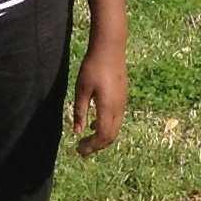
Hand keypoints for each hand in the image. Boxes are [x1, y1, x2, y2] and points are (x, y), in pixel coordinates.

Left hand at [72, 38, 125, 155]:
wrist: (110, 49)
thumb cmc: (92, 67)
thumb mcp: (81, 90)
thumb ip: (79, 112)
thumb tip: (77, 132)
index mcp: (107, 107)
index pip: (102, 136)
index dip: (91, 146)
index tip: (79, 150)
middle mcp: (118, 108)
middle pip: (111, 136)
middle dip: (97, 146)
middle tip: (82, 149)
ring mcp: (123, 103)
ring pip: (115, 128)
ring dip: (102, 137)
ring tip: (87, 139)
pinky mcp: (123, 97)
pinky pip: (117, 119)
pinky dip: (106, 127)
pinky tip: (94, 123)